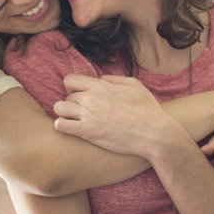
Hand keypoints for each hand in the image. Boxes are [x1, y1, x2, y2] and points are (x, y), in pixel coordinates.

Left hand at [54, 74, 186, 158]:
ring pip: (59, 109)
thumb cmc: (148, 110)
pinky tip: (72, 130)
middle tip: (83, 114)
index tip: (80, 97)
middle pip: (66, 97)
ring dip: (64, 114)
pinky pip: (60, 126)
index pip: (69, 80)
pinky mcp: (87, 132)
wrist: (155, 134)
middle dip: (72, 105)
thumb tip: (100, 79)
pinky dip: (63, 127)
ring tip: (74, 121)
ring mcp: (87, 115)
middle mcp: (91, 98)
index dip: (72, 89)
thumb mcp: (134, 85)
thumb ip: (113, 79)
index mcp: (100, 85)